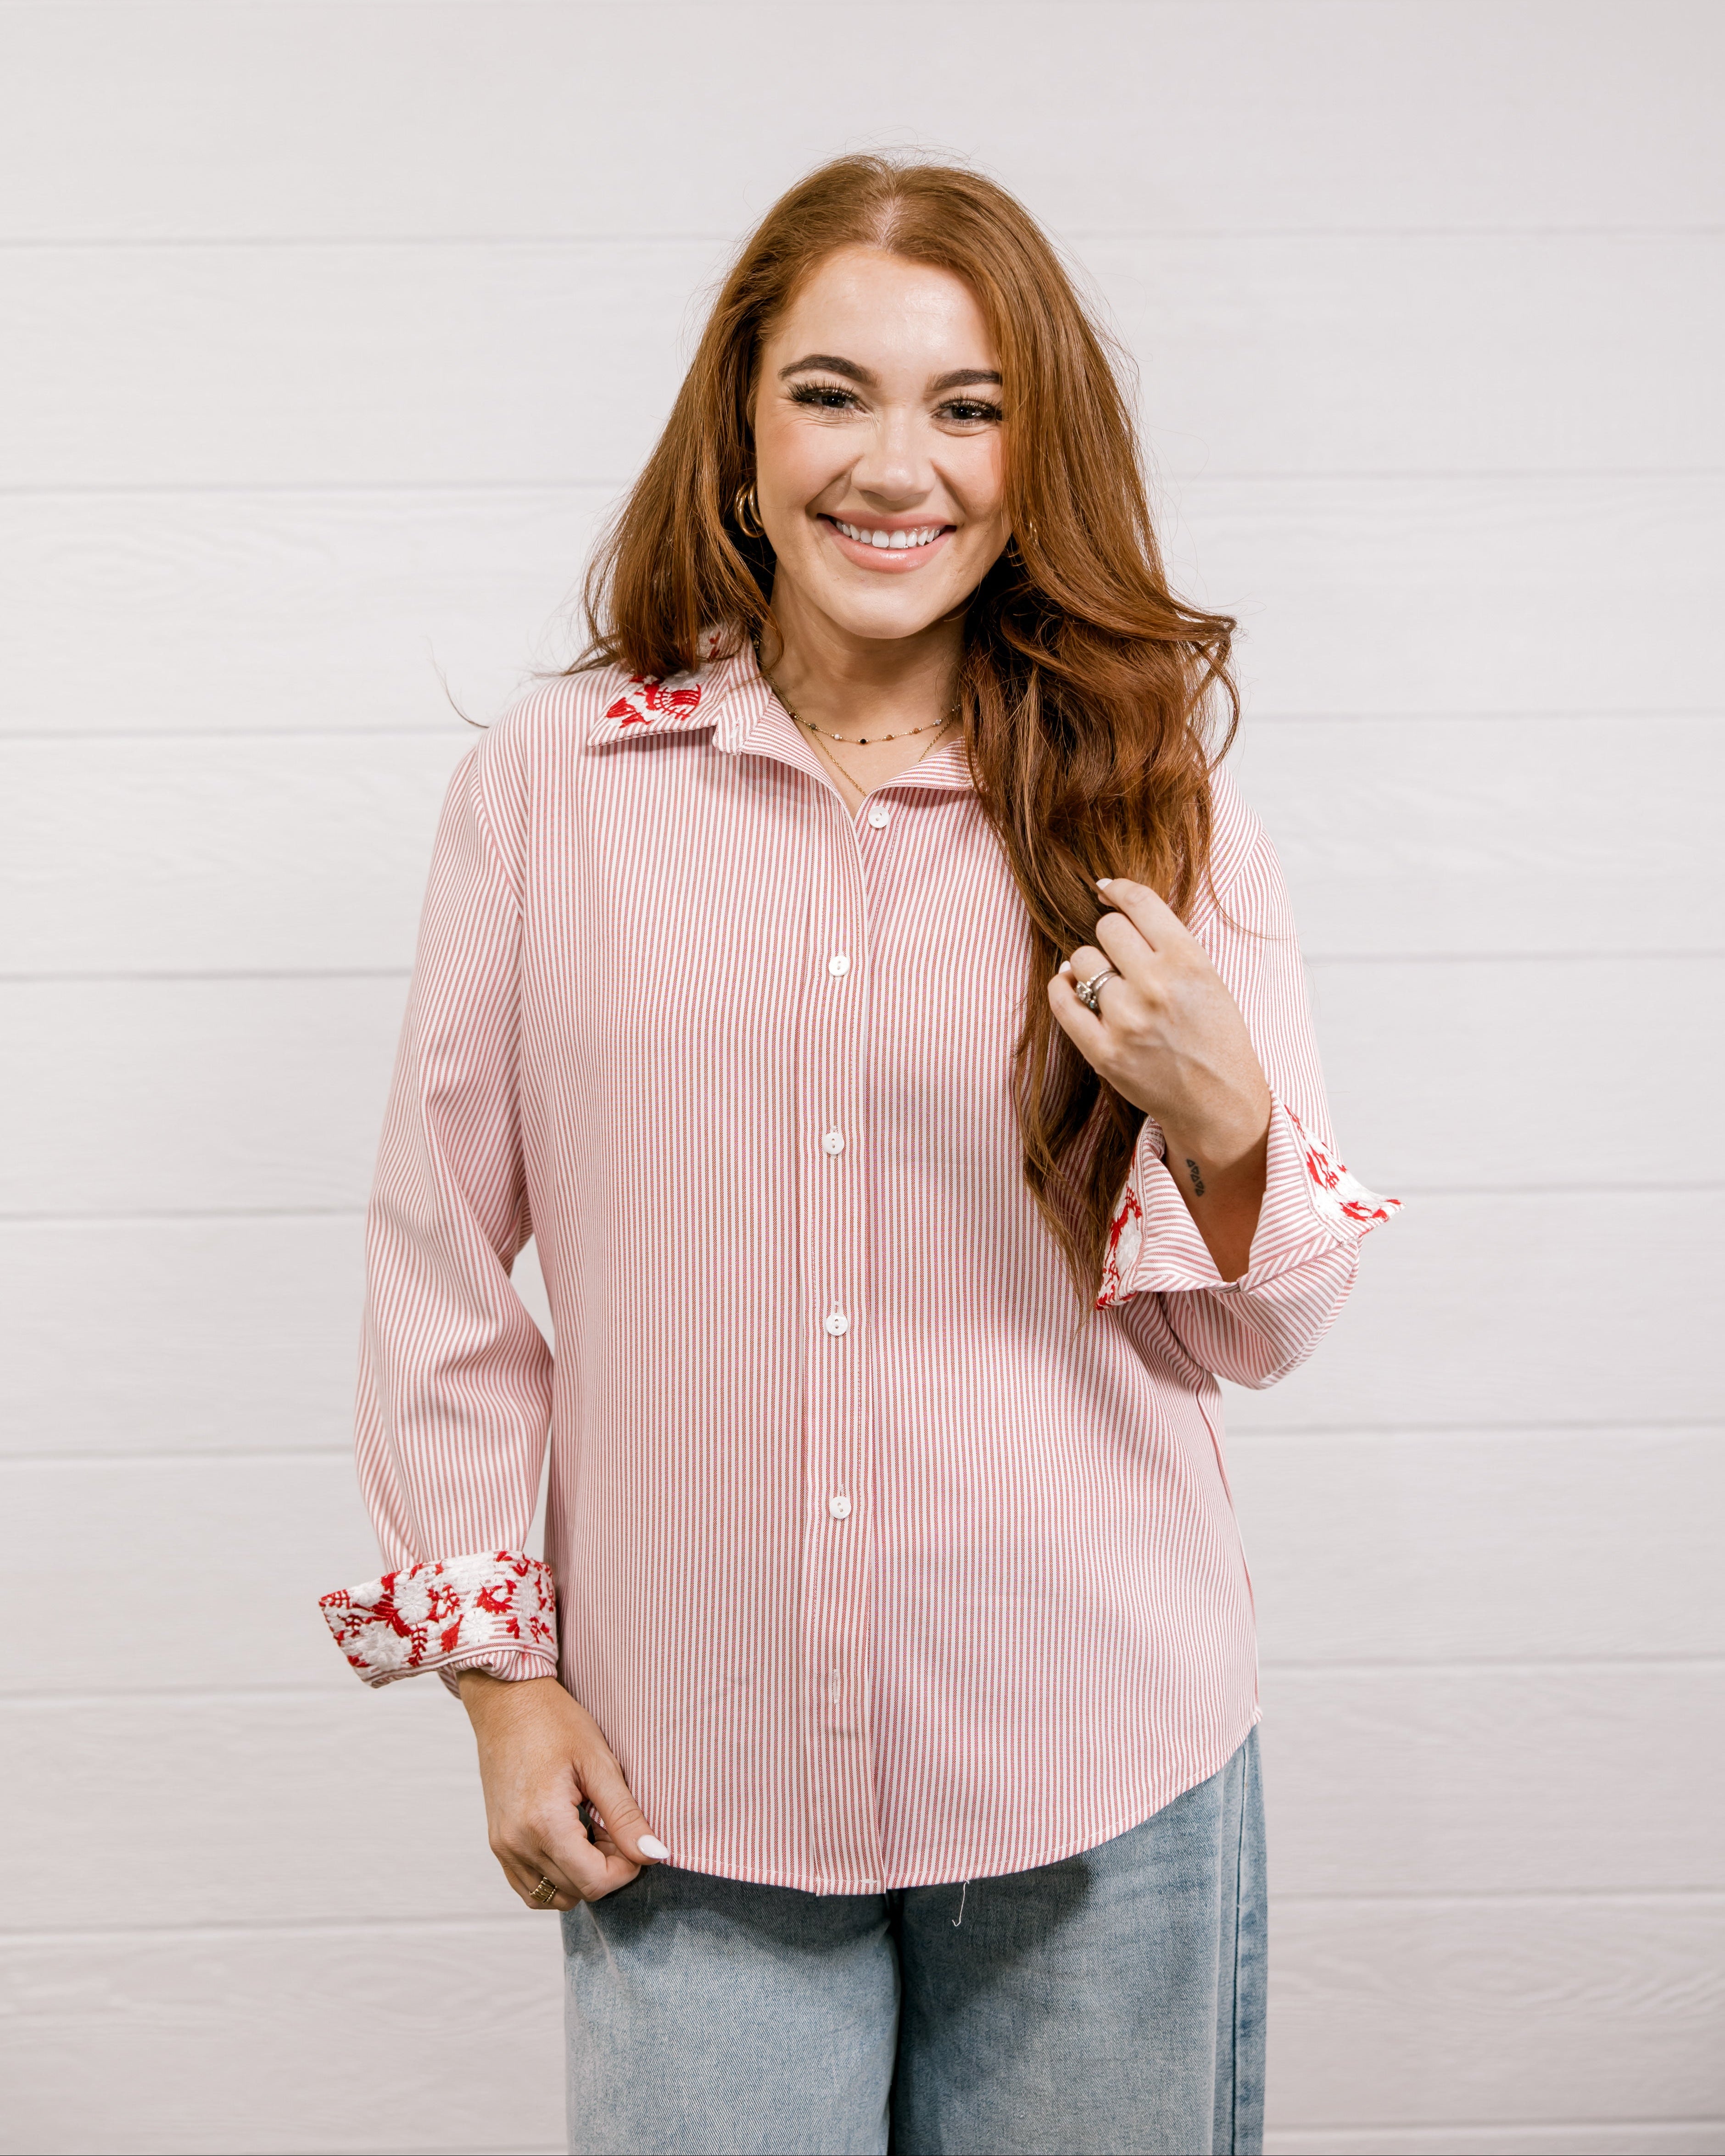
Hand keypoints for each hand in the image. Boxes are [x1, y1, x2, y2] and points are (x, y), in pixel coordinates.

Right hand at [458, 1671, 666, 1908]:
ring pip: (553, 1896)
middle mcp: (517, 1843)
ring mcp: (502, 1847)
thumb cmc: (555, 1722)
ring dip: (580, 1875)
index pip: (594, 1882)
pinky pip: (529, 1887)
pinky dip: (555, 1876)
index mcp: (544, 1823)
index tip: (632, 1837)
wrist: (508, 1702)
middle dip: (605, 1867)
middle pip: (576, 1891)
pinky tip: (569, 1840)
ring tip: (589, 1830)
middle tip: (611, 1825)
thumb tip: (655, 1856)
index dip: (625, 1868)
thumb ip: (625, 1816)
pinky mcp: (497, 1844)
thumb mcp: (599, 1763)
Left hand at [1049, 877, 1271, 1278]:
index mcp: (1189, 961)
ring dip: (1090, 967)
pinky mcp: (1103, 1051)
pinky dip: (1062, 988)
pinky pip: (1062, 1000)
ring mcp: (1126, 1020)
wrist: (1218, 1101)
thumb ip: (1167, 943)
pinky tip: (1072, 988)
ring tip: (1108, 984)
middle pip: (1105, 929)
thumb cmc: (1213, 1035)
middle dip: (1111, 938)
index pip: (1138, 903)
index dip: (1117, 890)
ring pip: (1081, 961)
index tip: (1106, 889)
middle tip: (1122, 957)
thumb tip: (1109, 901)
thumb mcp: (1207, 978)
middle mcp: (1156, 986)